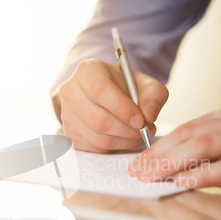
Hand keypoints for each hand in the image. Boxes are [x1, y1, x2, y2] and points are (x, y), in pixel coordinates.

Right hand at [53, 59, 168, 152]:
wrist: (104, 95)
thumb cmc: (123, 88)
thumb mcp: (143, 83)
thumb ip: (154, 93)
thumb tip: (149, 114)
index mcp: (88, 71)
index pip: (100, 91)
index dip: (123, 109)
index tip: (141, 121)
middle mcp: (71, 92)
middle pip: (98, 119)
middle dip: (127, 130)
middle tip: (145, 131)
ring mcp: (67, 115)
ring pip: (97, 137)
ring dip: (123, 141)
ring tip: (138, 135)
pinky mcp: (70, 134)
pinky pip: (94, 148)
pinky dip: (114, 147)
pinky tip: (124, 139)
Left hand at [128, 100, 220, 186]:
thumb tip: (195, 157)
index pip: (189, 126)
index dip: (161, 143)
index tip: (142, 158)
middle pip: (188, 134)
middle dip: (157, 153)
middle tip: (135, 171)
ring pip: (203, 146)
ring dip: (171, 162)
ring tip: (149, 177)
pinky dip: (206, 173)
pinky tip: (185, 182)